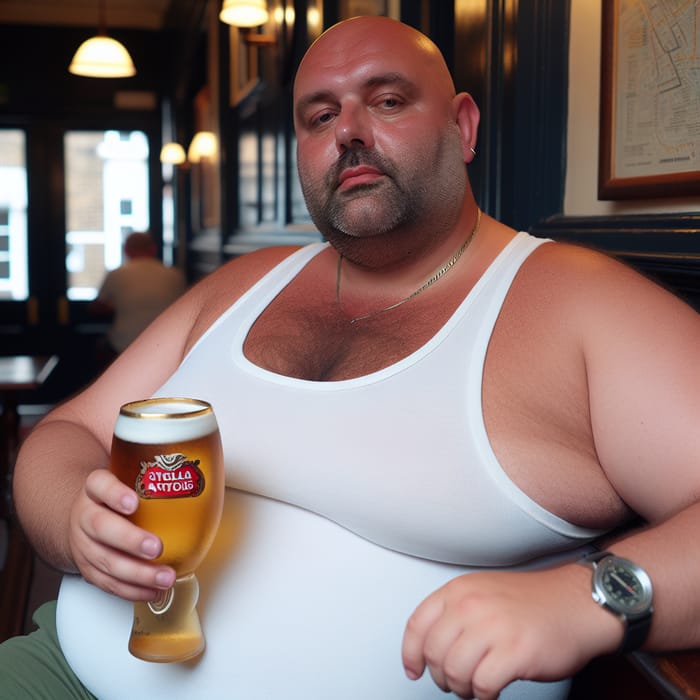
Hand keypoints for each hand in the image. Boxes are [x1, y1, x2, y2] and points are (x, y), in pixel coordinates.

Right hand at [68, 468, 175, 600]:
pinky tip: (153, 591)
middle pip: (100, 527)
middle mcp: (84, 516)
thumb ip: (152, 457)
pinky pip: (107, 583)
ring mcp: (83, 545)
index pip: (98, 485)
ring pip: (104, 561)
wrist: (76, 515)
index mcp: (94, 488)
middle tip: (156, 546)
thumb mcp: (124, 470)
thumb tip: (202, 441)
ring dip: (136, 573)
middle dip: (129, 539)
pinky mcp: (88, 569)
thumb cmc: (116, 491)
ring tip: (165, 576)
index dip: (114, 493)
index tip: (133, 500)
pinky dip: (130, 590)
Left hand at [401, 565, 621, 698]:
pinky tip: (493, 690)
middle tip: (455, 682)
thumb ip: (456, 612)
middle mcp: (471, 605)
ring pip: (454, 672)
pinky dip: (484, 696)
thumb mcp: (484, 593)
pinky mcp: (515, 652)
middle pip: (434, 653)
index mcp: (460, 589)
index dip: (410, 653)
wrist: (578, 603)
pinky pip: (483, 685)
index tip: (414, 669)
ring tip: (476, 686)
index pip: (417, 624)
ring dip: (462, 688)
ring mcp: (493, 627)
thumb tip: (429, 645)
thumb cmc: (534, 602)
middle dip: (441, 676)